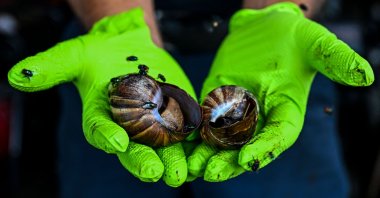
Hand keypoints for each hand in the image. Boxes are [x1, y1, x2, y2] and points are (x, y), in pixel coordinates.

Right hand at [8, 9, 194, 186]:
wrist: (130, 47)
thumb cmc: (100, 53)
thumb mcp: (75, 55)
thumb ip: (52, 67)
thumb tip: (16, 76)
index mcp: (102, 118)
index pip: (102, 131)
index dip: (107, 136)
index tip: (116, 141)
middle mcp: (128, 127)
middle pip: (135, 148)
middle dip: (143, 161)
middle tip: (153, 173)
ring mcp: (154, 125)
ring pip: (164, 148)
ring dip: (172, 161)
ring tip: (179, 174)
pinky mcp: (177, 117)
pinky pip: (187, 133)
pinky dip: (194, 145)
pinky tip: (203, 154)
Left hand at [187, 2, 373, 181]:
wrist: (264, 27)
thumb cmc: (293, 35)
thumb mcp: (314, 42)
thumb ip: (334, 58)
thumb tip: (365, 76)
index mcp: (287, 111)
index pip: (279, 136)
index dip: (265, 148)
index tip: (246, 159)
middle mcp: (261, 117)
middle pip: (246, 147)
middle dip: (228, 162)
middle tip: (210, 174)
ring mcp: (236, 112)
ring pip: (221, 140)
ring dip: (206, 156)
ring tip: (190, 169)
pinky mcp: (216, 101)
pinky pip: (203, 122)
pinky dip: (192, 135)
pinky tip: (178, 146)